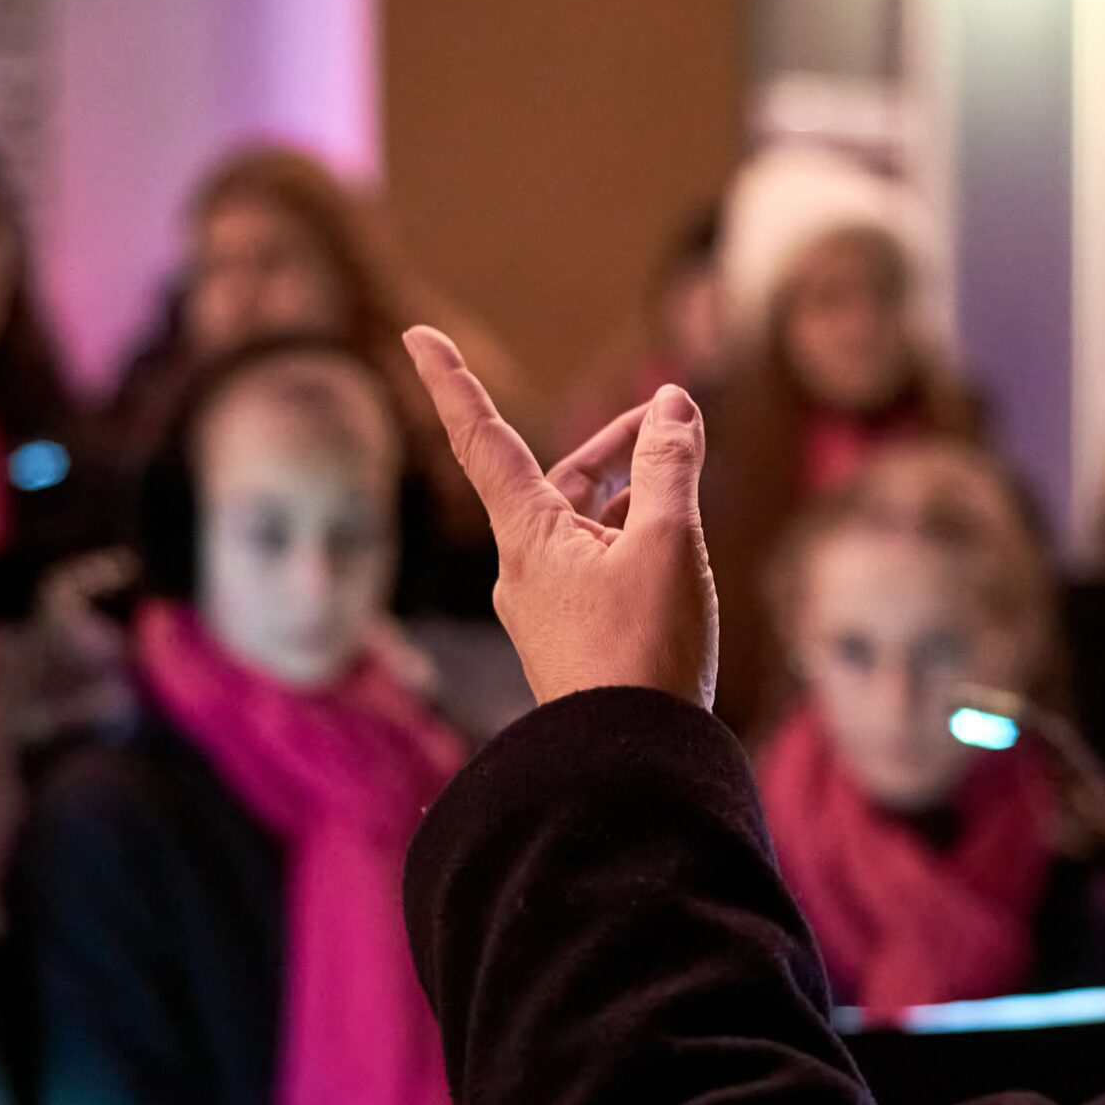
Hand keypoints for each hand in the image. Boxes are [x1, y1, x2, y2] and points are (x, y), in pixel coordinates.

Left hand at [404, 325, 717, 709]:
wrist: (631, 769)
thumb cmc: (644, 656)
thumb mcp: (667, 545)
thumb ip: (670, 467)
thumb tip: (673, 405)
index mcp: (528, 536)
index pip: (481, 438)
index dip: (452, 381)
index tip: (416, 335)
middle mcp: (525, 569)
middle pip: (563, 480)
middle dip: (617, 444)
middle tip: (671, 419)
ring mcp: (549, 609)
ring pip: (589, 526)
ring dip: (635, 495)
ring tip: (689, 482)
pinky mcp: (576, 642)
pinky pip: (600, 569)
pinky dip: (636, 542)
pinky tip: (678, 553)